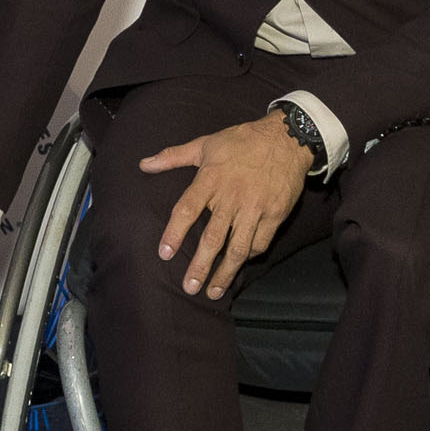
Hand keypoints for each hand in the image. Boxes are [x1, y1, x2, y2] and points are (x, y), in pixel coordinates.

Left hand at [138, 115, 310, 298]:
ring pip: (238, 248)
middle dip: (200, 266)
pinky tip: (239, 265)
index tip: (164, 254)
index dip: (174, 233)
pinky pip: (260, 242)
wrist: (286, 138)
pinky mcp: (275, 214)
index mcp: (210, 179)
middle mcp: (231, 197)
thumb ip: (172, 157)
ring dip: (225, 272)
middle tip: (189, 287)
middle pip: (212, 238)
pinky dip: (249, 256)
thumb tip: (143, 164)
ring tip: (214, 291)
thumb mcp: (205, 144)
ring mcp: (255, 208)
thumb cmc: (241, 141)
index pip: (186, 210)